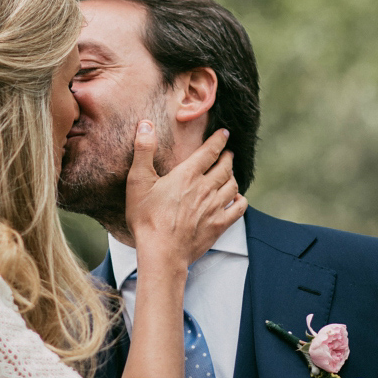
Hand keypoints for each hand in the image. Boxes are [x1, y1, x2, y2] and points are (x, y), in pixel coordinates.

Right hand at [125, 122, 246, 270]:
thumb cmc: (146, 218)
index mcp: (187, 175)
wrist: (161, 252)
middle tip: (227, 153)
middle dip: (227, 157)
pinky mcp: (219, 226)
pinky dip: (240, 199)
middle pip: (225, 167)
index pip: (210, 151)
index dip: (218, 140)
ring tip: (229, 173)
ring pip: (232, 185)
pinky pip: (238, 208)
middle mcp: (206, 188)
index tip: (224, 133)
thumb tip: (145, 124)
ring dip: (232, 176)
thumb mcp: (138, 181)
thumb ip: (143, 151)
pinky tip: (235, 198)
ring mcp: (215, 208)